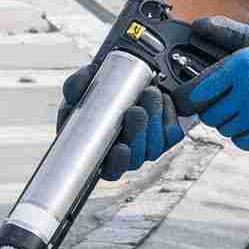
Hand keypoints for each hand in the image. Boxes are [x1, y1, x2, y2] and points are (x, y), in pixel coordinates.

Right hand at [56, 66, 184, 179]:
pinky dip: (169, 112)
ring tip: (150, 93)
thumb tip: (77, 88)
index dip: (117, 164)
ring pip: (155, 146)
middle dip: (138, 134)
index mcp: (101, 149)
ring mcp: (148, 146)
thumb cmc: (102, 89)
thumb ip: (76, 85)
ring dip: (154, 120)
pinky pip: (172, 131)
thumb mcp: (84, 85)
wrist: (135, 78)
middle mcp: (127, 154)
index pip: (109, 171)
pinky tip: (163, 97)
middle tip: (135, 110)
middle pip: (136, 159)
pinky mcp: (168, 135)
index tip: (121, 148)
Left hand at [170, 17, 248, 154]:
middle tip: (225, 101)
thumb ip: (224, 30)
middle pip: (208, 115)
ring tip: (245, 108)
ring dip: (230, 122)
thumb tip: (198, 24)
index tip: (188, 100)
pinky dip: (245, 135)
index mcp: (239, 66)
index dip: (187, 99)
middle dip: (212, 109)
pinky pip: (242, 142)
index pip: (196, 93)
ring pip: (225, 129)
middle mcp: (248, 90)